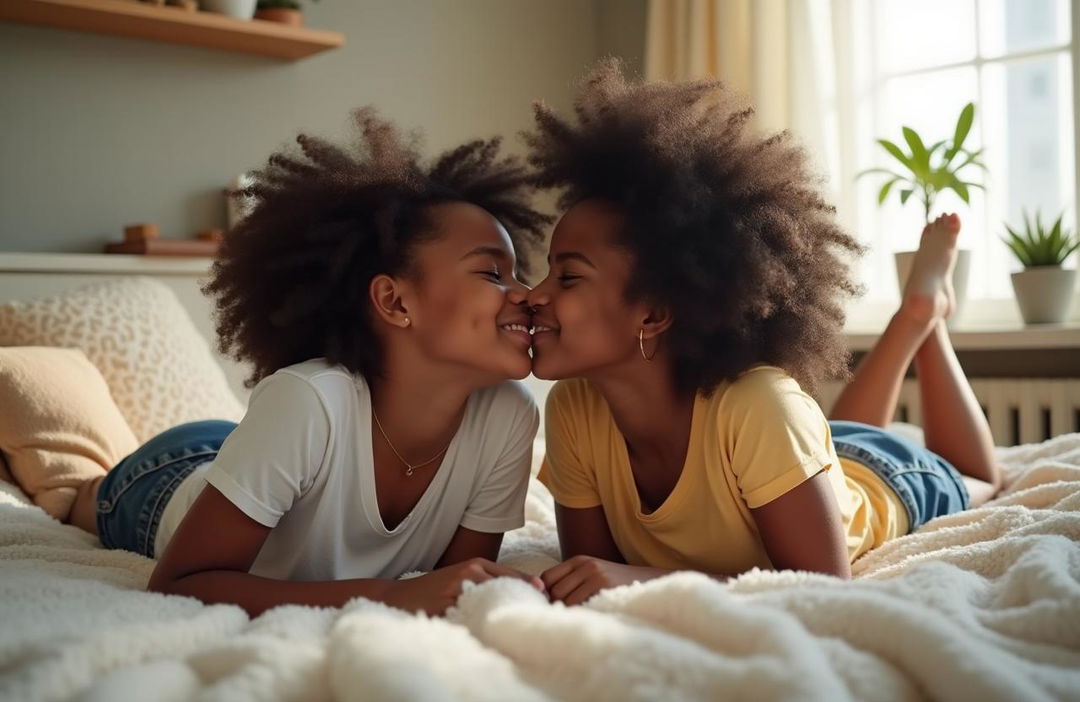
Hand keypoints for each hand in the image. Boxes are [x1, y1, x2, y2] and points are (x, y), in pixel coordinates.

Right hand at [383, 558, 544, 615]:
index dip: (531, 588)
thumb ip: (489, 581)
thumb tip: (525, 593)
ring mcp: (458, 587)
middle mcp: (470, 571)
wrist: (400, 596)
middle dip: (525, 599)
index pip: (513, 575)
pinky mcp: (447, 604)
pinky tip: (494, 632)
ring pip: (493, 599)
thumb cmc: (436, 589)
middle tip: (541, 614)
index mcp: (477, 564)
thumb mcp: (464, 578)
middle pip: (508, 585)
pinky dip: (484, 623)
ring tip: (524, 624)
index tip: (548, 600)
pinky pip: (472, 616)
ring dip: (508, 612)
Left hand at [541, 556, 669, 605]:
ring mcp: (595, 575)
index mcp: (578, 561)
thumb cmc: (614, 583)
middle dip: (557, 605)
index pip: (546, 577)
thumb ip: (570, 581)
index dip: (545, 593)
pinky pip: (581, 605)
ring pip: (566, 600)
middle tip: (567, 614)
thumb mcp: (591, 574)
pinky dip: (582, 613)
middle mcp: (585, 565)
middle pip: (555, 591)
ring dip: (570, 611)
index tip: (554, 604)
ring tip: (580, 615)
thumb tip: (544, 599)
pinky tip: (590, 614)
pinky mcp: (604, 587)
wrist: (645, 581)